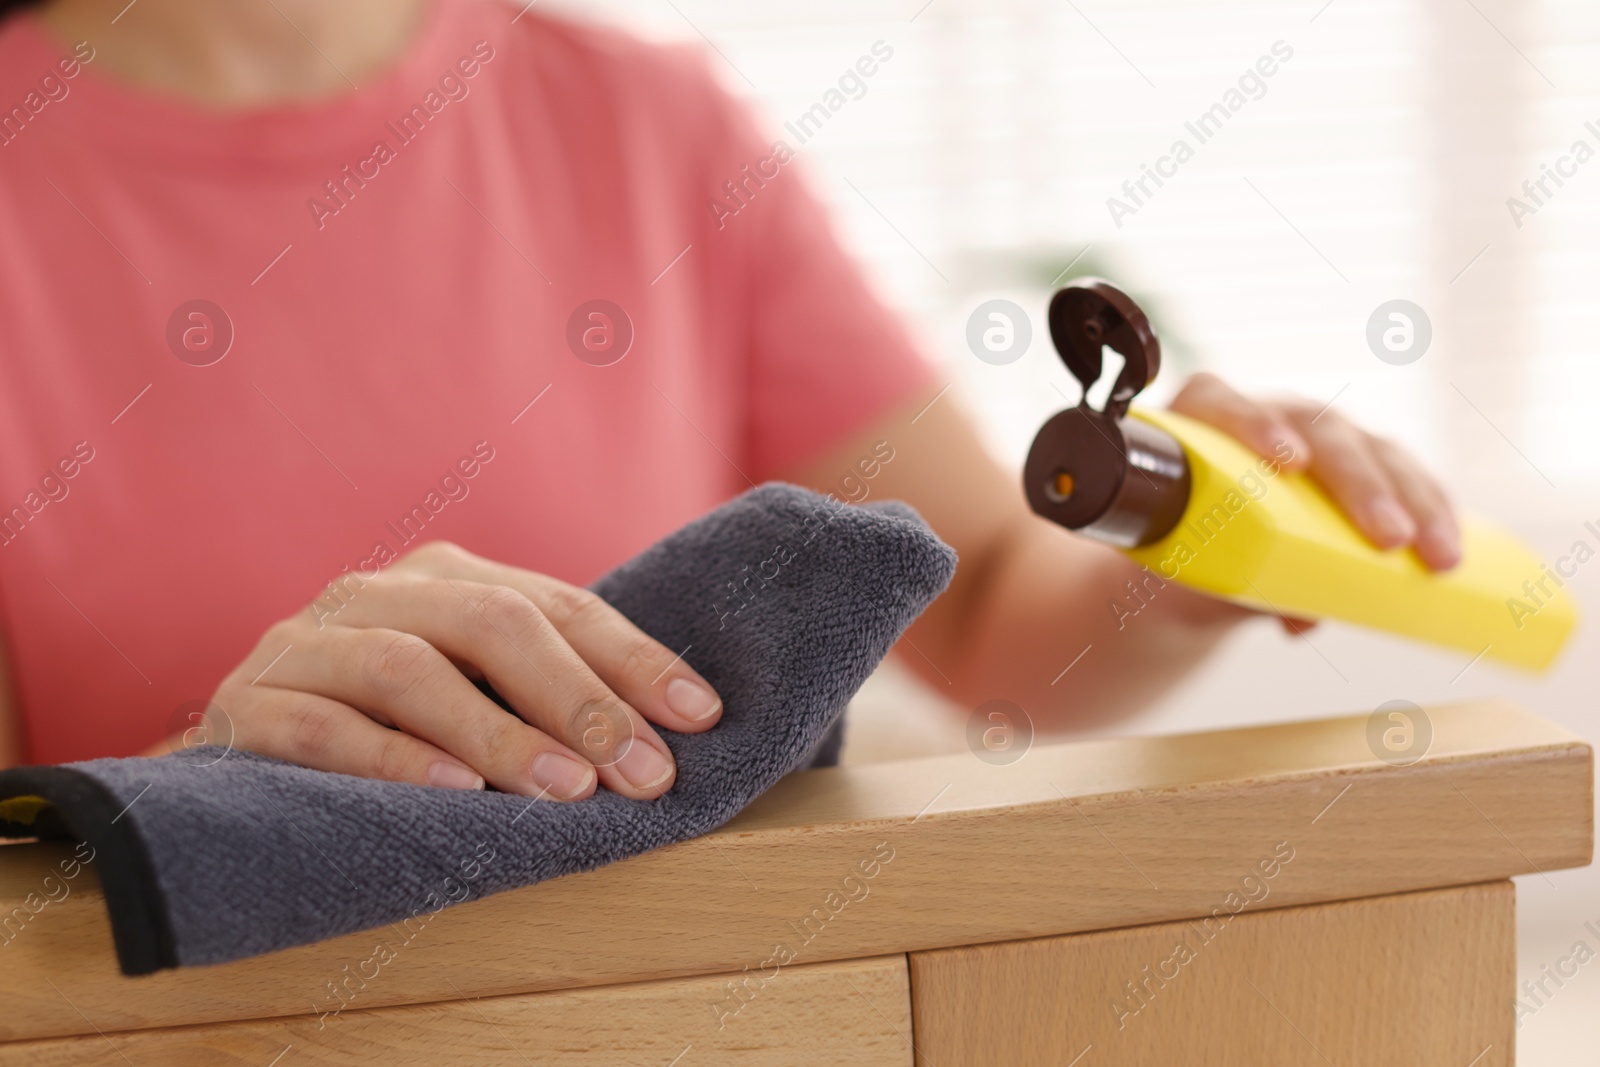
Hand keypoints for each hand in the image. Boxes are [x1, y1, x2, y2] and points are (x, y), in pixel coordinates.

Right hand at [203, 541, 722, 800]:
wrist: (238, 750)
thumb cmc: (383, 725)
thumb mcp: (470, 690)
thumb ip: (545, 691)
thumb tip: (673, 734)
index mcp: (445, 578)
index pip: (558, 606)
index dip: (633, 659)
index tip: (700, 717)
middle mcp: (377, 592)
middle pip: (493, 622)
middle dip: (579, 698)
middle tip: (642, 771)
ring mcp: (306, 645)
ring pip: (410, 669)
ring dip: (498, 734)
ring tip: (566, 789)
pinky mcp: (249, 708)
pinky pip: (325, 729)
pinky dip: (395, 762)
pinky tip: (458, 796)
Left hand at [1170, 373, 1460, 570]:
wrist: (1204, 553)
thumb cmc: (1191, 545)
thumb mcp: (1198, 566)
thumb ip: (1232, 582)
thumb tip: (1298, 616)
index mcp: (1206, 421)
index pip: (1222, 405)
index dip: (1253, 426)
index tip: (1288, 464)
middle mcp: (1269, 415)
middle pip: (1320, 432)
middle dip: (1360, 486)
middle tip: (1387, 538)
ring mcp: (1321, 432)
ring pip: (1375, 452)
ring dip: (1413, 503)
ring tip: (1436, 556)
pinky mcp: (1364, 456)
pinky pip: (1408, 474)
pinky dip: (1433, 509)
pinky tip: (1451, 544)